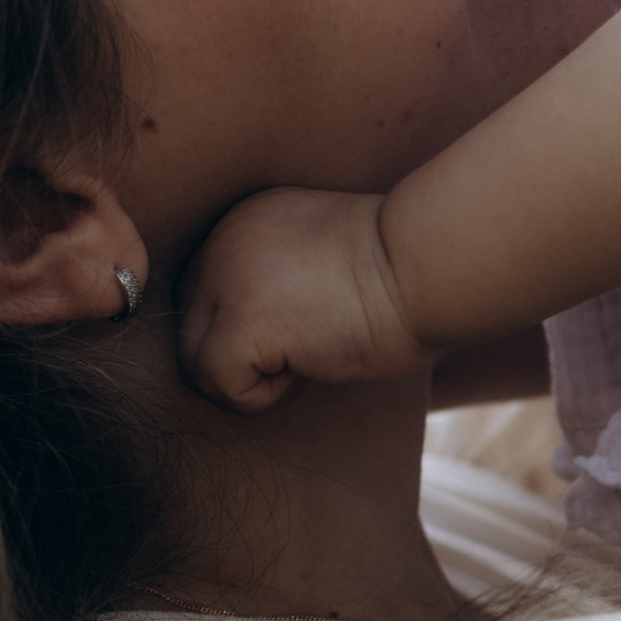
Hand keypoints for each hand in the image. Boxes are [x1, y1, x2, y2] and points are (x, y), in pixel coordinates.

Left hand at [177, 187, 427, 409]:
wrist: (428, 265)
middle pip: (191, 330)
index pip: (204, 298)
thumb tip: (247, 344)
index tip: (308, 324)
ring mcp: (223, 279)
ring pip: (196, 364)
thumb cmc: (400, 273)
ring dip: (252, 380)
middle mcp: (220, 241)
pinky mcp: (239, 321)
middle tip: (307, 348)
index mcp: (240, 223)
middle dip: (243, 357)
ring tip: (307, 358)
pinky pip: (220, 387)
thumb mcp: (317, 258)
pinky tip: (309, 367)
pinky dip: (264, 397)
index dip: (250, 332)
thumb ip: (271, 280)